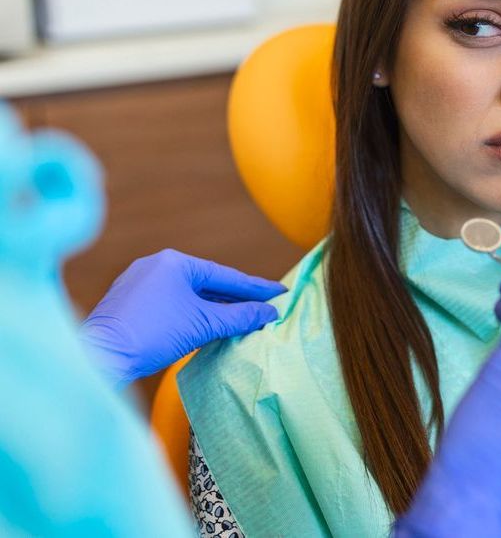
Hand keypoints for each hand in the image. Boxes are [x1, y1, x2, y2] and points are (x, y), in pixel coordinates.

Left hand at [80, 249, 285, 387]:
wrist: (100, 357)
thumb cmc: (152, 335)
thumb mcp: (204, 324)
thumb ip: (240, 316)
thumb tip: (270, 313)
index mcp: (175, 262)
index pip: (226, 275)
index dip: (256, 287)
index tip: (280, 292)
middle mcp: (156, 265)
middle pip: (207, 283)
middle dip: (235, 298)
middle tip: (264, 306)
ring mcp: (139, 282)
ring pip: (188, 294)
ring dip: (214, 307)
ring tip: (240, 318)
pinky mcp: (128, 302)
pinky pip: (170, 302)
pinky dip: (191, 312)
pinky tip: (205, 324)